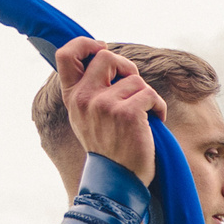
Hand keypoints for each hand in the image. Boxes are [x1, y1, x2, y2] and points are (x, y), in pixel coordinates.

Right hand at [57, 38, 161, 185]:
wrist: (119, 180)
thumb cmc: (111, 148)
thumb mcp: (88, 117)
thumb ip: (90, 91)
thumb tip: (103, 57)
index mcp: (73, 97)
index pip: (65, 55)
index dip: (85, 44)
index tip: (102, 48)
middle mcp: (84, 98)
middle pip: (107, 56)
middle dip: (127, 67)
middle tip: (135, 88)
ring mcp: (104, 105)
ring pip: (135, 79)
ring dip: (147, 96)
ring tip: (145, 116)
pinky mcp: (127, 113)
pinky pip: (150, 94)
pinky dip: (158, 107)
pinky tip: (155, 121)